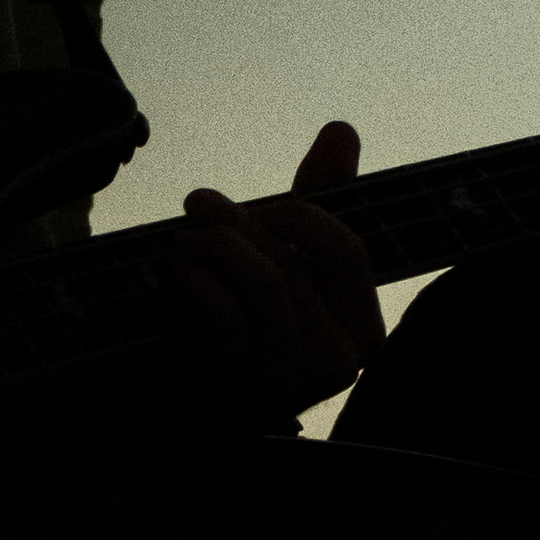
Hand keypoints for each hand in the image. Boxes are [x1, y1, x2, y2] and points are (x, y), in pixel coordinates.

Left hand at [163, 120, 382, 424]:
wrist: (175, 411)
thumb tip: (343, 129)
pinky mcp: (242, 388)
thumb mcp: (282, 263)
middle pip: (294, 256)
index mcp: (363, 334)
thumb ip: (316, 202)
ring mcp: (292, 381)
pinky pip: (223, 306)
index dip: (293, 214)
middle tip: (197, 208)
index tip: (255, 209)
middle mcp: (340, 363)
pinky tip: (176, 278)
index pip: (346, 248)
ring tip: (181, 243)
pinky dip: (190, 277)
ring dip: (208, 245)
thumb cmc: (234, 329)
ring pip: (262, 277)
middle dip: (235, 220)